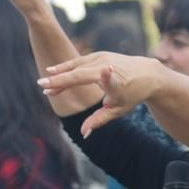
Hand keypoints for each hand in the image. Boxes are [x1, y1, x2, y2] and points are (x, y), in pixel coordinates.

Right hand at [39, 52, 169, 135]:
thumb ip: (99, 120)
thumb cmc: (131, 95)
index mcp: (118, 83)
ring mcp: (103, 58)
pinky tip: (53, 73)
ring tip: (45, 84)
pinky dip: (66, 69)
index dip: (109, 77)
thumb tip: (83, 133)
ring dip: (60, 74)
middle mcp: (110, 67)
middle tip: (42, 86)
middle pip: (82, 74)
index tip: (106, 71)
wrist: (146, 74)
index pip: (111, 81)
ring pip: (77, 66)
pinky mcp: (99, 54)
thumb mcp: (117, 110)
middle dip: (62, 80)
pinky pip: (78, 62)